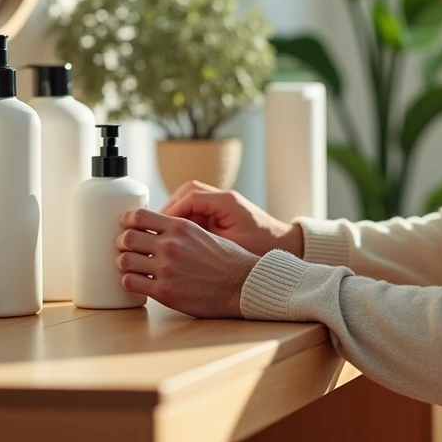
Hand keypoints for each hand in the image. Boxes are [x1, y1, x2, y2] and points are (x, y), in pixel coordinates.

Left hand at [116, 208, 259, 317]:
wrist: (242, 284)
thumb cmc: (227, 260)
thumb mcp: (204, 233)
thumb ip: (179, 230)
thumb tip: (158, 228)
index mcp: (180, 227)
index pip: (139, 216)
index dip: (127, 221)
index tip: (125, 226)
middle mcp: (170, 245)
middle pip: (127, 237)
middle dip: (121, 242)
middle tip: (124, 248)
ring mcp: (166, 269)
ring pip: (125, 260)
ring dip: (123, 263)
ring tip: (129, 266)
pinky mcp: (164, 292)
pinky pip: (131, 283)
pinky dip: (129, 281)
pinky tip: (137, 281)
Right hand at [161, 181, 303, 257]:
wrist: (286, 245)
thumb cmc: (263, 248)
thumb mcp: (233, 248)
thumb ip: (207, 242)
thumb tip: (178, 244)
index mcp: (227, 202)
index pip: (190, 197)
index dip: (171, 212)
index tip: (158, 227)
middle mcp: (223, 198)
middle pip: (186, 193)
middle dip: (169, 209)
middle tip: (155, 228)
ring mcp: (222, 203)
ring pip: (189, 199)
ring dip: (175, 213)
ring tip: (163, 233)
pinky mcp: (221, 212)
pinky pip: (196, 209)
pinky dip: (185, 219)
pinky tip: (177, 236)